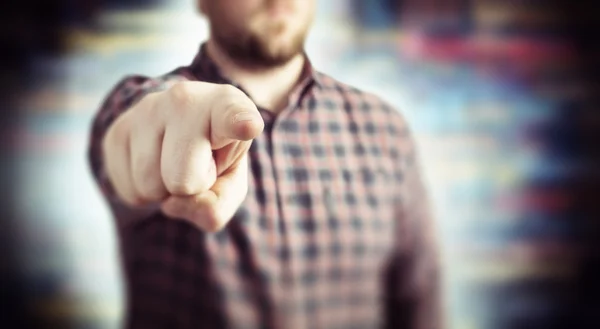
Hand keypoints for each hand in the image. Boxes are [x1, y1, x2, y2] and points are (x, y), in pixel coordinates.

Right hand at [102, 81, 263, 231]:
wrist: (180, 132)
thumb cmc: (215, 158)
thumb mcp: (231, 183)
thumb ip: (217, 204)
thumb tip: (173, 203)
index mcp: (227, 106)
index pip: (233, 117)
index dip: (240, 124)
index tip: (248, 125)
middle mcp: (184, 99)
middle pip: (182, 179)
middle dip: (190, 187)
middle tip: (197, 165)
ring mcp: (146, 110)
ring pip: (149, 185)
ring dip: (163, 189)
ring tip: (175, 163)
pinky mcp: (117, 130)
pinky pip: (127, 189)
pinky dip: (142, 191)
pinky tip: (154, 165)